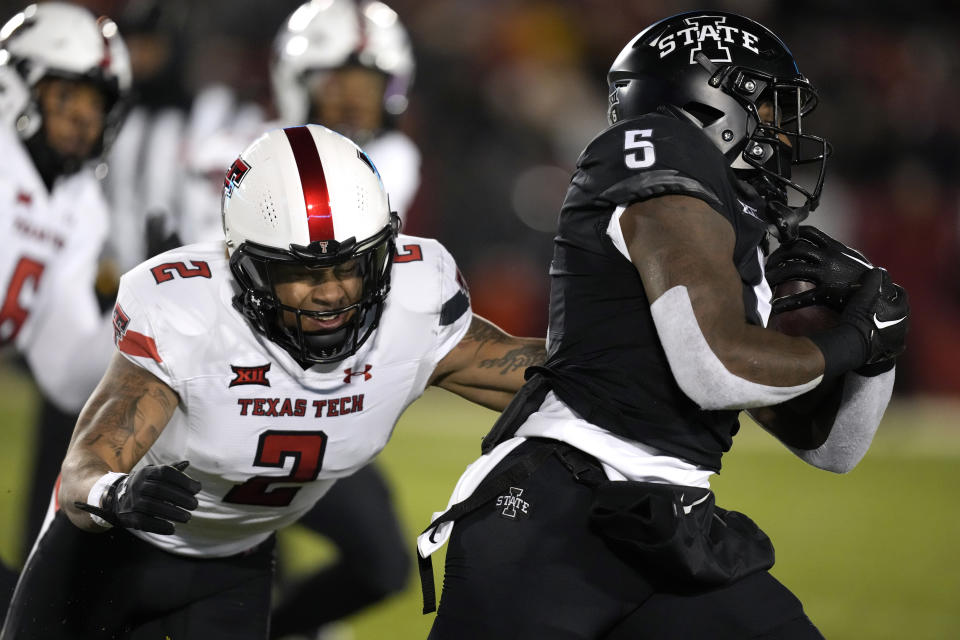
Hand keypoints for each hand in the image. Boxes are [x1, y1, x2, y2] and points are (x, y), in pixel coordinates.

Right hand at [75, 460, 200, 534]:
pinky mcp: (127, 516)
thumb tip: (187, 462)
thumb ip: (171, 470)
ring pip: (152, 506)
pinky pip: (143, 521)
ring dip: (173, 513)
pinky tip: (172, 529)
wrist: (113, 498)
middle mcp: (137, 485)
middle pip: (161, 490)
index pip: (166, 473)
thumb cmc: (143, 486)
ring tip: (187, 517)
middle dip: (181, 498)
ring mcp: (131, 501)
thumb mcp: (153, 475)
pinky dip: (159, 526)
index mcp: (146, 472)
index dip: (183, 480)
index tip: (198, 488)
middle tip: (195, 505)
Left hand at [766, 226, 873, 312]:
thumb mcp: (851, 258)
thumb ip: (835, 251)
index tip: (778, 244)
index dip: (790, 236)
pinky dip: (786, 302)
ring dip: (776, 275)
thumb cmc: (865, 277)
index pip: (808, 233)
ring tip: (767, 282)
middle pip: (794, 249)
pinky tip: (775, 307)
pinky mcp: (827, 292)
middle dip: (777, 256)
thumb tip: (820, 246)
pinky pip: (802, 296)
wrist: (883, 295)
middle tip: (768, 266)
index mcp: (835, 247)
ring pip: (793, 269)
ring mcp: (827, 274)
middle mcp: (829, 257)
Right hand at [837, 268, 908, 365]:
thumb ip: (874, 278)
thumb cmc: (860, 317)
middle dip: (891, 305)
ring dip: (889, 322)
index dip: (890, 288)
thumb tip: (879, 271)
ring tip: (874, 320)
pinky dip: (885, 338)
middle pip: (900, 310)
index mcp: (901, 308)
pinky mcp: (892, 351)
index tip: (879, 287)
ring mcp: (899, 338)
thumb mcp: (865, 292)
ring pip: (897, 326)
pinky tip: (875, 336)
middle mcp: (904, 323)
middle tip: (876, 303)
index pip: (900, 292)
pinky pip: (892, 342)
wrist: (853, 344)